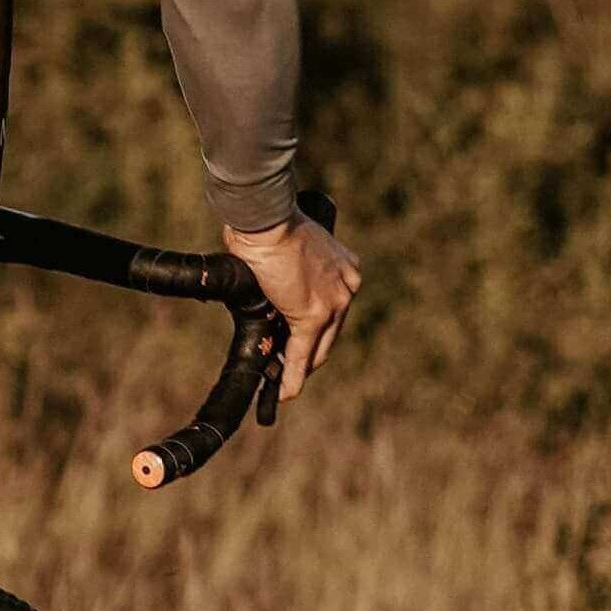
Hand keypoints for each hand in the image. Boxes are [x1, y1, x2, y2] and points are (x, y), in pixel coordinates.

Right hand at [224, 210, 361, 405]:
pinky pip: (300, 353)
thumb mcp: (288, 245)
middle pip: (330, 333)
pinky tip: (285, 391)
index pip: (334, 309)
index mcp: (345, 267)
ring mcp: (333, 303)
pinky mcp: (313, 317)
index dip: (317, 329)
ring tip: (285, 386)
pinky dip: (291, 374)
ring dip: (300, 368)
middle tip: (291, 369)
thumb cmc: (267, 222)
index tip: (300, 340)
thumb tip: (264, 271)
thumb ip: (286, 265)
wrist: (267, 219)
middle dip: (310, 354)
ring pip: (317, 348)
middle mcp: (346, 285)